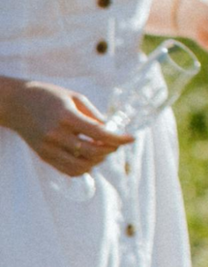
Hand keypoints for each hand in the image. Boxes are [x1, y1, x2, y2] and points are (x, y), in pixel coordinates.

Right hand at [1, 80, 132, 176]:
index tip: (131, 138)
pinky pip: (67, 170)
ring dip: (98, 161)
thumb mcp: (75, 98)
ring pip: (80, 166)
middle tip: (117, 142)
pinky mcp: (44, 156)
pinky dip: (83, 168)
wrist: (18, 103)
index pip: (99, 134)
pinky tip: (90, 158)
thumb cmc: (49, 96)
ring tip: (104, 150)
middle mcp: (56, 136)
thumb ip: (94, 115)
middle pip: (92, 152)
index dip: (118, 138)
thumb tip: (111, 129)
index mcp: (67, 117)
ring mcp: (48, 149)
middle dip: (110, 149)